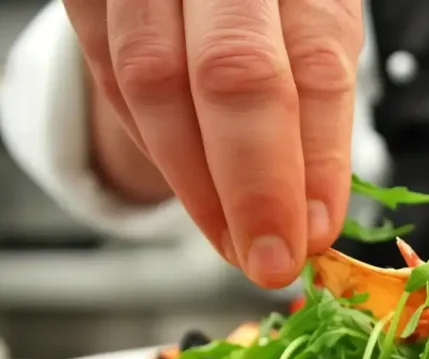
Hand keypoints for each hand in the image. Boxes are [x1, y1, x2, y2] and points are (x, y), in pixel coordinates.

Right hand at [64, 0, 362, 287]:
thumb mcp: (320, 28)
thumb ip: (316, 106)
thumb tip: (311, 218)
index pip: (316, 67)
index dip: (314, 161)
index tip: (313, 235)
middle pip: (231, 73)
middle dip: (252, 186)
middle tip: (267, 261)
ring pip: (153, 78)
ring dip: (194, 181)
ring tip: (229, 239)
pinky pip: (108, 71)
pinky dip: (150, 141)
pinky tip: (188, 180)